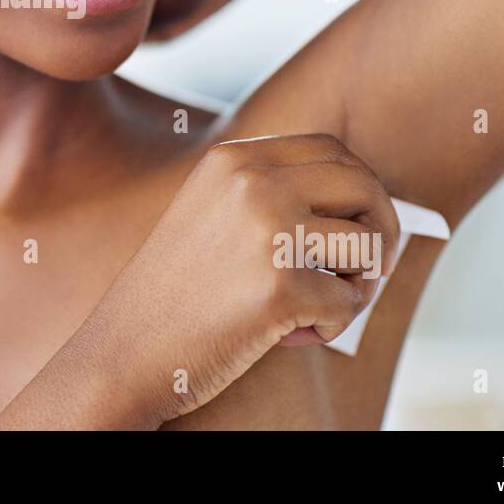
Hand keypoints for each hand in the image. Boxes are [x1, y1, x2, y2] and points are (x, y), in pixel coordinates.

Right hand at [97, 133, 399, 422]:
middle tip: (368, 271)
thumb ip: (269, 193)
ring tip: (314, 309)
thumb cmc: (172, 296)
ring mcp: (268, 230)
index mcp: (232, 159)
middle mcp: (252, 182)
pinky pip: (349, 302)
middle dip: (382, 230)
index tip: (360, 227)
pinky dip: (331, 326)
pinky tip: (289, 336)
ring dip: (357, 284)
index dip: (360, 189)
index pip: (331, 150)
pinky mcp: (281, 287)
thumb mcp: (211, 215)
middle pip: (363, 185)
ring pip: (367, 244)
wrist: (122, 353)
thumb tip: (365, 200)